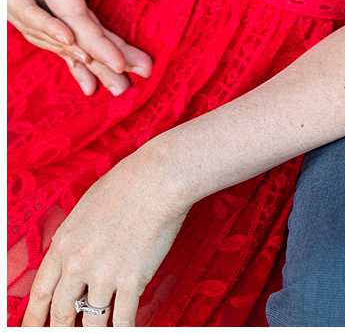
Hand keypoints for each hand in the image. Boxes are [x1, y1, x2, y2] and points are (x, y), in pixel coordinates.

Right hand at [19, 0, 156, 96]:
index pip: (77, 19)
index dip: (102, 46)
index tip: (127, 66)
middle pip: (68, 37)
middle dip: (99, 62)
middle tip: (132, 84)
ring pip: (62, 40)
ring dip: (89, 64)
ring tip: (121, 87)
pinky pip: (64, 31)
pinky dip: (79, 55)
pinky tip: (93, 79)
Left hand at [20, 143, 191, 325]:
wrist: (157, 180)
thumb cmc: (127, 184)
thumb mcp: (85, 208)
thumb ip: (75, 236)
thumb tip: (74, 250)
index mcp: (63, 245)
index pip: (40, 292)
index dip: (35, 315)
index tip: (34, 326)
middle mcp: (78, 265)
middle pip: (62, 311)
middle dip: (62, 328)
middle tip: (64, 333)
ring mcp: (104, 275)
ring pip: (91, 319)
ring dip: (94, 328)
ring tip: (97, 331)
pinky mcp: (132, 280)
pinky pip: (122, 317)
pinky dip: (121, 328)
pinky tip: (123, 331)